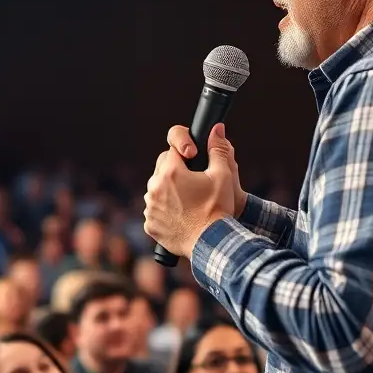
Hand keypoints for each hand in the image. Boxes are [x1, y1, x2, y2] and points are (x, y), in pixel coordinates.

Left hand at [144, 123, 236, 256]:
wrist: (212, 243)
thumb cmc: (218, 208)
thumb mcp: (223, 175)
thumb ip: (217, 149)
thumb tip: (215, 129)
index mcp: (170, 172)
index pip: (172, 149)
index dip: (186, 153)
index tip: (195, 160)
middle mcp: (154, 188)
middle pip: (162, 169)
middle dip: (175, 171)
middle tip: (193, 183)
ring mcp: (150, 208)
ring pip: (156, 190)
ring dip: (168, 191)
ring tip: (188, 201)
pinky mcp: (149, 225)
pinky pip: (155, 211)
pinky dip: (164, 211)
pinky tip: (181, 216)